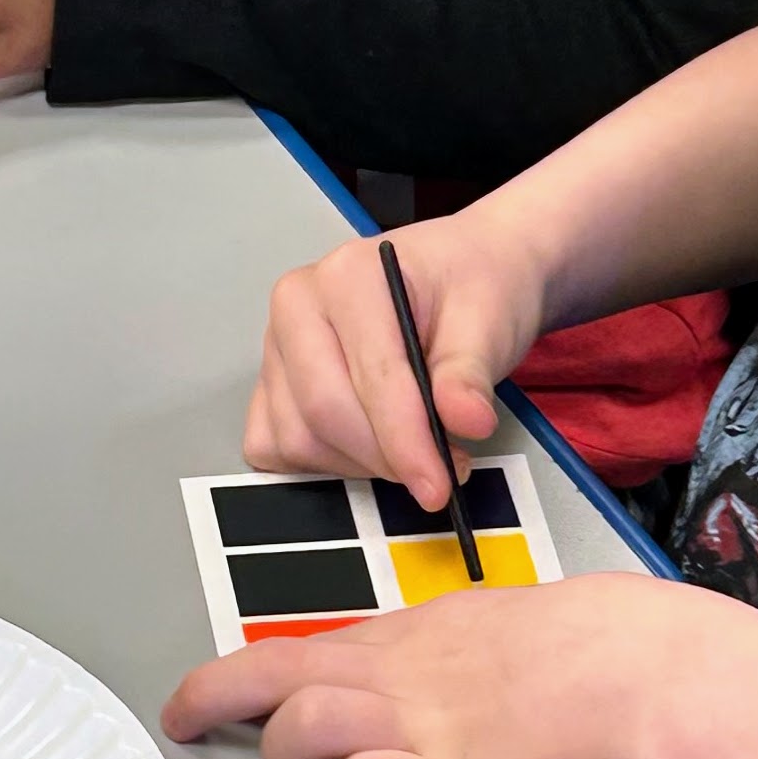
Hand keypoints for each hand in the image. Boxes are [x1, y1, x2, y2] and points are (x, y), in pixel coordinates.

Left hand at [161, 577, 692, 758]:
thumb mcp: (505, 629)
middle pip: (279, 669)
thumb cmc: (599, 652)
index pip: (314, 641)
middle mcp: (403, 673)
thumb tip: (445, 682)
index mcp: (419, 636)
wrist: (639, 673)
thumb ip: (457, 654)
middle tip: (183, 716)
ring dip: (292, 757)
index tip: (211, 683)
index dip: (251, 664)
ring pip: (302, 723)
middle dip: (216, 691)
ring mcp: (417, 724)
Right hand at [246, 220, 546, 513]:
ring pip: (298, 437)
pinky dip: (322, 464)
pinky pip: (277, 446)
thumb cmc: (467, 286)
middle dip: (384, 457)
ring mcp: (276, 345)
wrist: (453, 273)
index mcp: (349, 275)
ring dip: (359, 464)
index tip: (439, 485)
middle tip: (440, 474)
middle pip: (324, 409)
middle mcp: (299, 304)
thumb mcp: (488, 318)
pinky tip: (369, 450)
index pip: (371, 374)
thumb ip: (469, 372)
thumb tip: (467, 421)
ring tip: (414, 450)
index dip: (405, 439)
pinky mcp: (270, 383)